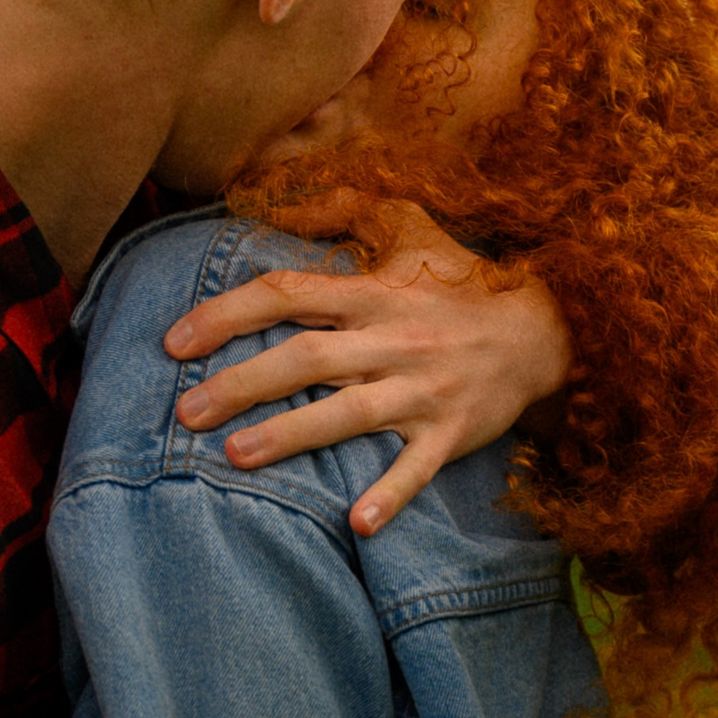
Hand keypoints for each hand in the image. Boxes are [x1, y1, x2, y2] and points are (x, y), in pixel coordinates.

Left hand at [165, 203, 570, 534]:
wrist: (543, 332)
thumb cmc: (461, 282)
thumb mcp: (410, 227)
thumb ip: (347, 207)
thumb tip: (283, 194)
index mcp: (373, 293)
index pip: (288, 293)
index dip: (228, 314)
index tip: (175, 342)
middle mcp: (393, 339)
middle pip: (308, 356)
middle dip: (243, 384)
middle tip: (185, 410)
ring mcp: (423, 389)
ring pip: (351, 412)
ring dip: (293, 435)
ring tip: (234, 456)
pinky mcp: (452, 433)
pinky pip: (418, 467)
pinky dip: (391, 494)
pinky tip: (356, 522)